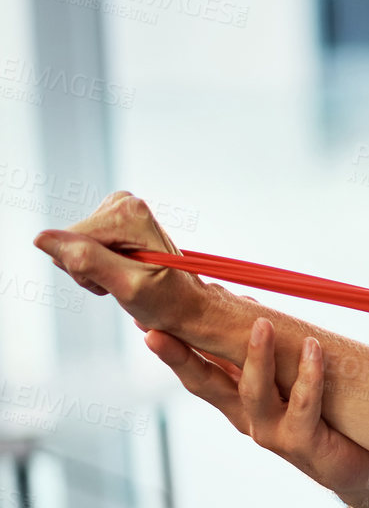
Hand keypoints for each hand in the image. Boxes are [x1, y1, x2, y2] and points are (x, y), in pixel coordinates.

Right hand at [32, 191, 224, 334]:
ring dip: (93, 269)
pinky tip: (120, 270)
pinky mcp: (113, 220)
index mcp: (129, 213)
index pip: (72, 241)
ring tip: (123, 278)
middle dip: (89, 268)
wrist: (187, 303)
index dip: (85, 269)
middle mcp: (124, 203)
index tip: (115, 281)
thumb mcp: (125, 285)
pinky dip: (97, 264)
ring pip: (74, 244)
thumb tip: (42, 238)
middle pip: (72, 240)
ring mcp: (119, 210)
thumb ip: (86, 260)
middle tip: (120, 282)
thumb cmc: (166, 300)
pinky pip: (83, 244)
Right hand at [146, 319, 368, 502]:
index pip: (196, 369)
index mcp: (238, 402)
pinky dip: (308, 375)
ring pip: (254, 392)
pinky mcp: (304, 443)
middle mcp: (248, 418)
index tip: (142, 318)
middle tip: (155, 328)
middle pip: (206, 384)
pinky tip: (313, 348)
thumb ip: (266, 353)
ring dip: (256, 356)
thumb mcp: (291, 381)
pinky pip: (304, 404)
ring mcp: (273, 433)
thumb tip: (245, 304)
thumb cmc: (329, 417)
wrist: (366, 468)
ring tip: (261, 322)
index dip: (170, 347)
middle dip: (180, 357)